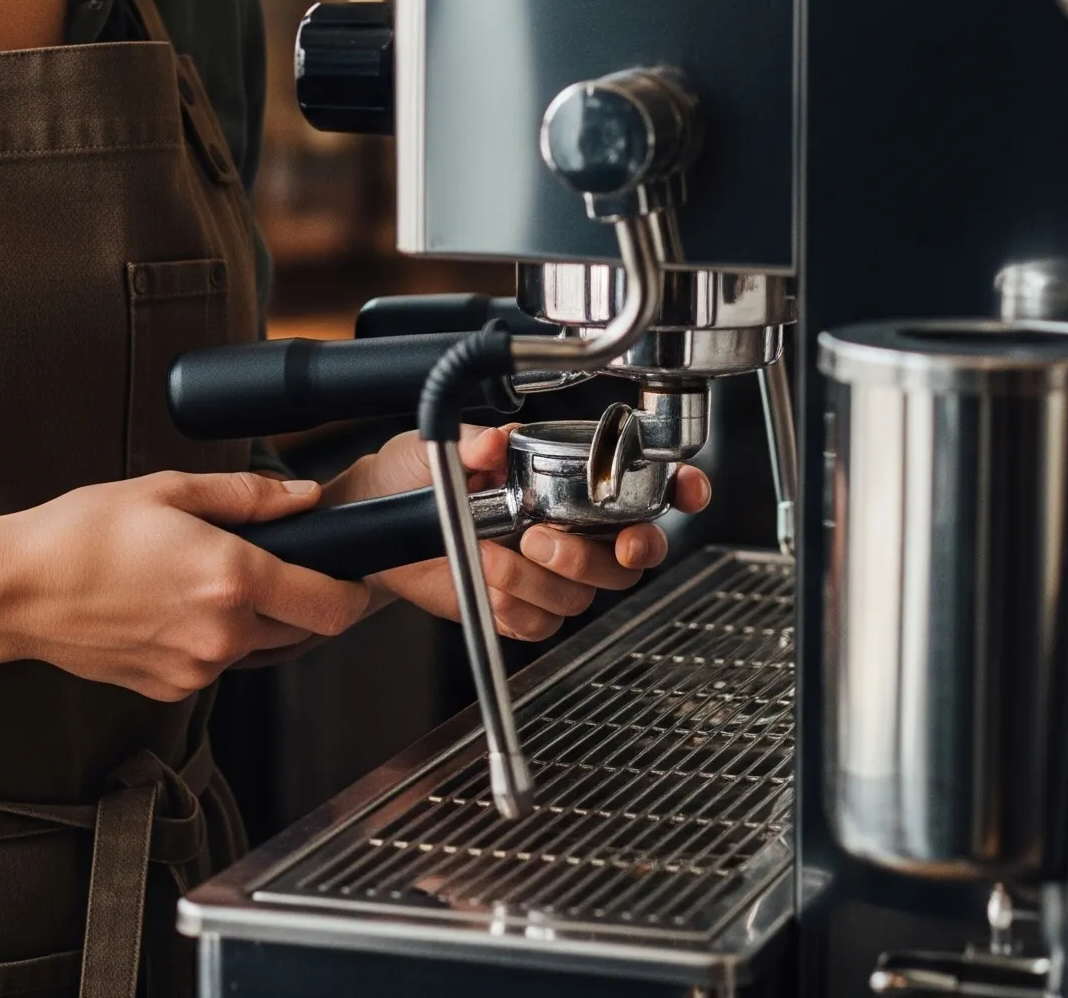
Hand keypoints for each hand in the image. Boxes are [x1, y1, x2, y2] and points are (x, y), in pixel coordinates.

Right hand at [0, 471, 371, 698]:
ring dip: (260, 618)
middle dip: (303, 597)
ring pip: (261, 648)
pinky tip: (180, 603)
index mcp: (231, 578)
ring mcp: (196, 669)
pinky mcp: (170, 690)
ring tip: (213, 576)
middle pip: (304, 630)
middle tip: (277, 560)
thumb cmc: (83, 533)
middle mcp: (221, 634)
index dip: (353, 589)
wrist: (17, 592)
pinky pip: (219, 664)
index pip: (331, 605)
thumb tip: (304, 497)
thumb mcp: (169, 490)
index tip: (350, 570)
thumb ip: (248, 496)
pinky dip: (218, 638)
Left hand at [323, 426, 711, 642]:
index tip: (687, 489)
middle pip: (632, 555)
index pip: (647, 483)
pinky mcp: (520, 608)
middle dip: (610, 553)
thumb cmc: (419, 467)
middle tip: (552, 540)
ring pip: (586, 595)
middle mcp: (572, 524)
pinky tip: (487, 580)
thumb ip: (475, 443)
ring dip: (543, 579)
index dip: (680, 488)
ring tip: (496, 553)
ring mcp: (550, 571)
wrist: (380, 512)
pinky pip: (542, 625)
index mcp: (571, 474)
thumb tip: (494, 443)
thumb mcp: (444, 442)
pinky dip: (515, 607)